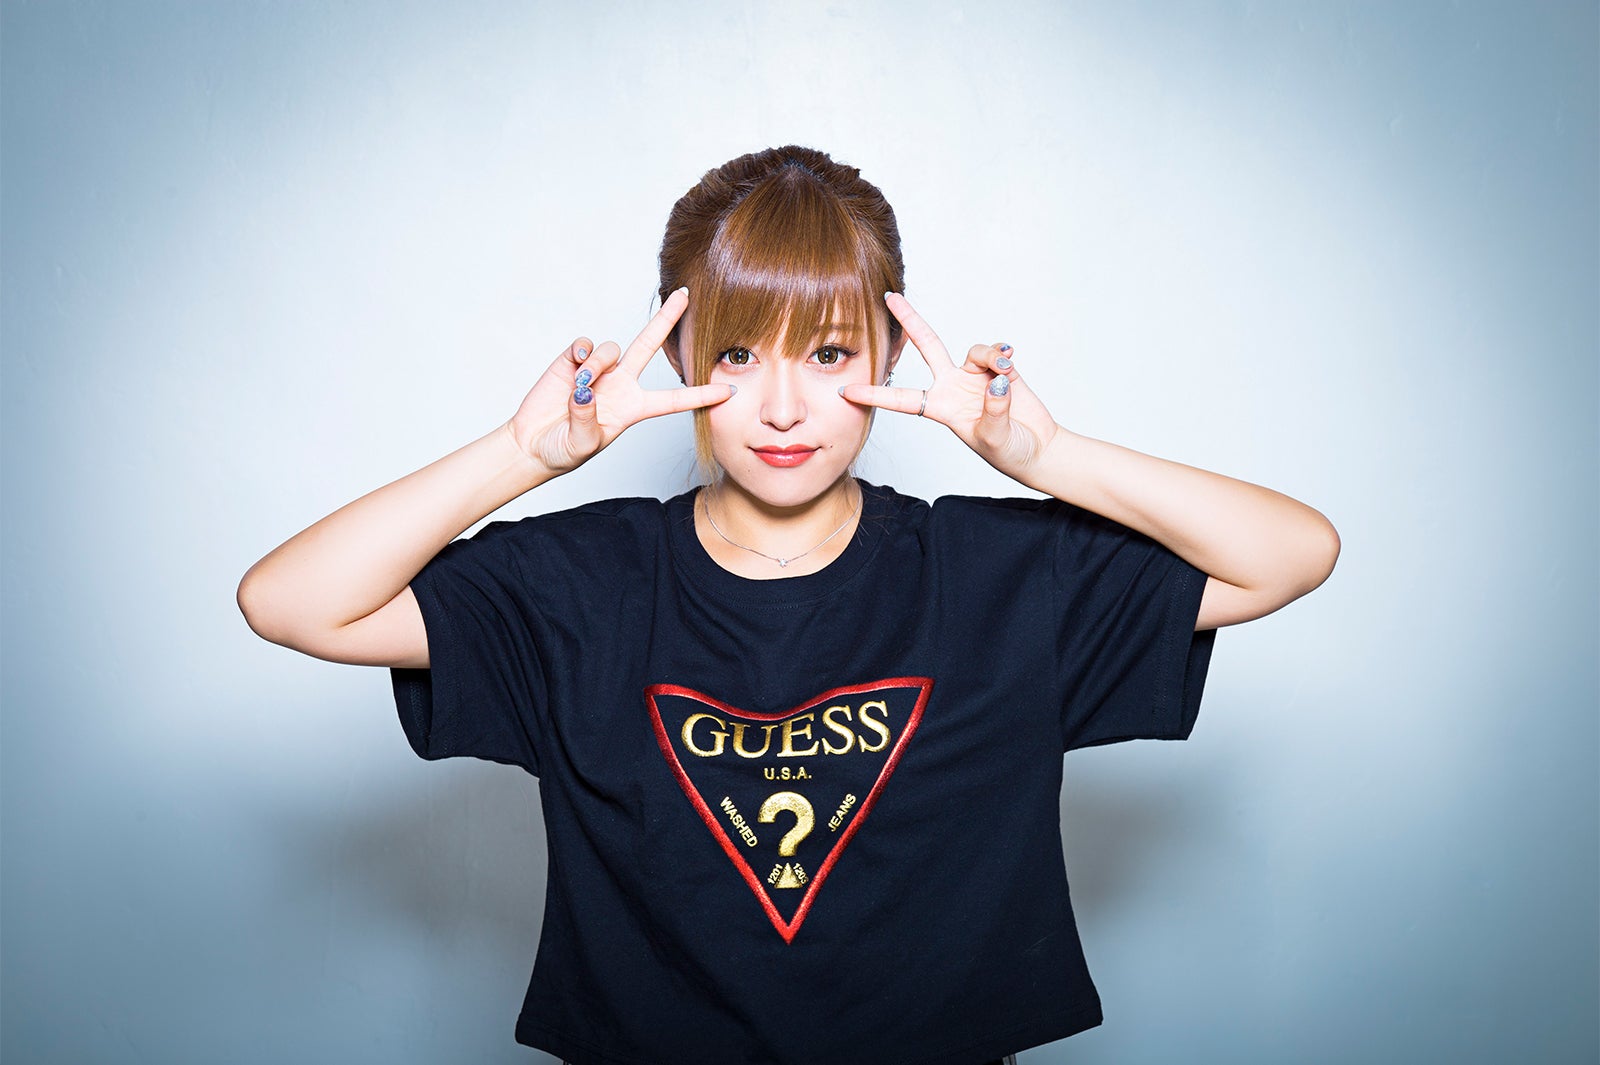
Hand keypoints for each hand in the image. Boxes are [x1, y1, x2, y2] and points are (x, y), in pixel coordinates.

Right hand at [506, 288, 732, 474]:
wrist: (533, 444)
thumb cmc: (563, 451)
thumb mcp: (581, 446)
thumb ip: (587, 421)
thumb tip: (586, 392)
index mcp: (633, 409)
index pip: (673, 400)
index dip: (701, 395)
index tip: (729, 390)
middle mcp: (621, 384)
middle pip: (650, 346)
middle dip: (667, 319)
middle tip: (685, 294)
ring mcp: (598, 370)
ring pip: (611, 349)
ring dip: (598, 365)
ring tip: (581, 387)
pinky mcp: (573, 361)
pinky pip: (585, 344)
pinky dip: (581, 353)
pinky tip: (573, 367)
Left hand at [840, 292, 1059, 480]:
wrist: (1037, 450)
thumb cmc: (1010, 452)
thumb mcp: (995, 440)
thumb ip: (993, 412)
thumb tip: (995, 382)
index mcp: (940, 409)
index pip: (900, 399)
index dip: (874, 394)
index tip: (845, 390)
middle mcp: (952, 387)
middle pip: (927, 346)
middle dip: (909, 321)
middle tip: (889, 297)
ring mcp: (975, 376)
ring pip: (972, 350)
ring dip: (988, 357)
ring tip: (1005, 373)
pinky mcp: (1000, 370)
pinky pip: (995, 352)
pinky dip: (1002, 356)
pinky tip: (1010, 366)